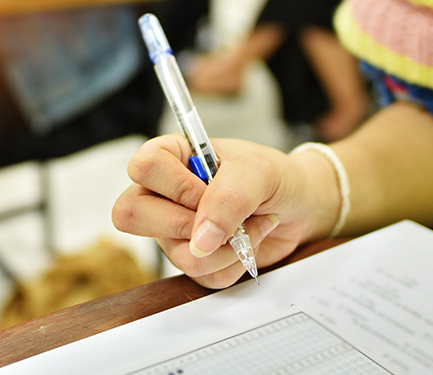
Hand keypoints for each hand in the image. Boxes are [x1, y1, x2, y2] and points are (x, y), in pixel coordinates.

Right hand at [112, 135, 339, 288]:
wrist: (300, 206)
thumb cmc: (275, 177)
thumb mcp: (259, 171)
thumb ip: (229, 197)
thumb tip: (200, 239)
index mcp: (172, 156)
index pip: (142, 168)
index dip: (175, 186)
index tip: (207, 189)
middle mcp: (164, 194)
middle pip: (131, 215)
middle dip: (187, 225)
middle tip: (223, 216)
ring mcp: (173, 229)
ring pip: (175, 255)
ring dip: (224, 248)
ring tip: (248, 228)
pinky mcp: (192, 258)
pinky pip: (200, 276)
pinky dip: (233, 264)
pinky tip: (246, 243)